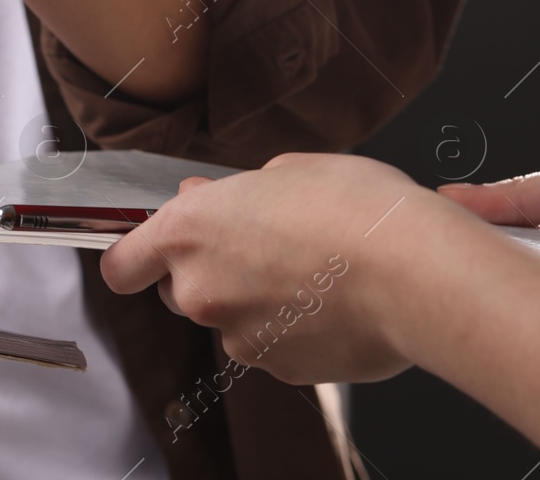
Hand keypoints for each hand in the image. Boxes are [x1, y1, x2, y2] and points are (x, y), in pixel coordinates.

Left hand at [99, 153, 451, 384]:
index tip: (149, 254)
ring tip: (311, 272)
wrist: (418, 273)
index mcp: (188, 232)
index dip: (135, 259)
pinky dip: (292, 330)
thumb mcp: (285, 170)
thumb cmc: (356, 209)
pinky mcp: (281, 369)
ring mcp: (239, 337)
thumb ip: (230, 195)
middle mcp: (201, 290)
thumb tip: (207, 200)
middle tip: (259, 246)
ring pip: (230, 321)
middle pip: (178, 292)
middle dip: (207, 273)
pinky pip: (273, 346)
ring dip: (254, 302)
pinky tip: (332, 302)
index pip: (122, 265)